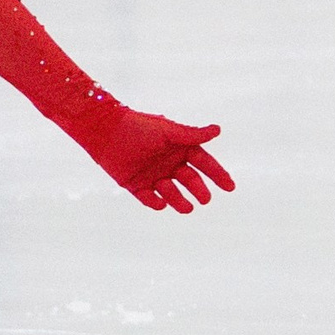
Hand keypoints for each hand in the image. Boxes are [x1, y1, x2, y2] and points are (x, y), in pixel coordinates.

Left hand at [71, 107, 232, 213]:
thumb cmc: (138, 127)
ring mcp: (152, 175)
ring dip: (180, 200)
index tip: (230, 187)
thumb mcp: (167, 131)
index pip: (203, 162)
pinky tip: (161, 203)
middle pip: (190, 180)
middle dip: (198, 190)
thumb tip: (218, 130)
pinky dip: (156, 203)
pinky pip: (149, 198)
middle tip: (205, 199)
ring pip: (172, 192)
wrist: (105, 131)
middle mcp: (168, 163)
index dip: (217, 174)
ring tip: (187, 207)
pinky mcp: (136, 185)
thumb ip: (191, 135)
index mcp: (178, 148)